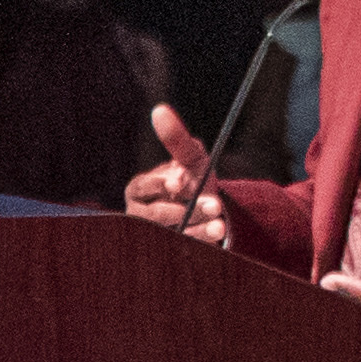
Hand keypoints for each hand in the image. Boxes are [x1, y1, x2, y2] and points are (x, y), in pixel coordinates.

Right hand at [123, 107, 227, 246]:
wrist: (210, 214)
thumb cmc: (195, 181)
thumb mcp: (191, 159)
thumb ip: (177, 140)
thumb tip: (159, 110)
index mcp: (139, 189)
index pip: (145, 187)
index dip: (162, 185)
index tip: (180, 183)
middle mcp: (139, 215)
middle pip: (156, 215)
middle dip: (186, 209)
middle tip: (215, 205)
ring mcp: (154, 237)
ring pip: (171, 235)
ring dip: (198, 230)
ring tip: (221, 226)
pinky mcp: (168, 252)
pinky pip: (181, 250)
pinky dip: (201, 242)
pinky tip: (218, 236)